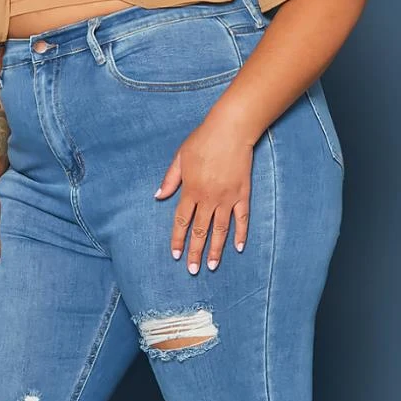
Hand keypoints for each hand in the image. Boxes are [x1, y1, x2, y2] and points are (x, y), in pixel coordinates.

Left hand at [153, 120, 252, 271]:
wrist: (231, 130)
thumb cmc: (203, 140)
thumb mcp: (180, 157)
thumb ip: (170, 179)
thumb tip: (158, 196)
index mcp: (191, 190)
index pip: (182, 222)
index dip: (178, 240)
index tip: (176, 255)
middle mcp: (208, 198)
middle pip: (200, 231)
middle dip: (195, 252)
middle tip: (192, 270)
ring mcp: (227, 198)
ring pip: (221, 230)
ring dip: (216, 250)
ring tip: (213, 266)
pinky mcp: (242, 194)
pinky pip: (242, 218)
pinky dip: (241, 234)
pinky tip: (238, 247)